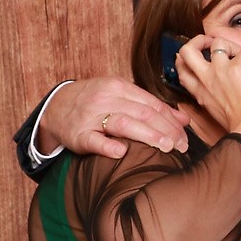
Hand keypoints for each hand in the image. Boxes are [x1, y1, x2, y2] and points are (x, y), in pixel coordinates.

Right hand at [40, 76, 188, 158]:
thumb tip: (184, 119)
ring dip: (147, 135)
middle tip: (182, 146)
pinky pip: (94, 140)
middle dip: (166, 130)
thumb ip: (152, 108)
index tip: (185, 138)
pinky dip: (108, 146)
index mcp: (119, 87)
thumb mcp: (122, 98)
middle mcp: (106, 98)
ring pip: (124, 123)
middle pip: (143, 113)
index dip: (172, 121)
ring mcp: (91, 116)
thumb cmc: (95, 104)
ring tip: (166, 147)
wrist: (56, 107)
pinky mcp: (78, 134)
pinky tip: (122, 153)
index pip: (152, 104)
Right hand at [176, 36, 240, 150]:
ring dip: (234, 47)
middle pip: (186, 50)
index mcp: (200, 92)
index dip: (185, 57)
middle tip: (211, 43)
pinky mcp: (237, 67)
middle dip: (198, 40)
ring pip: (217, 41)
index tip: (200, 55)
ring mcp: (219, 71)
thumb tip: (219, 80)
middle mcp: (206, 79)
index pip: (181, 69)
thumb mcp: (217, 109)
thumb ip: (212, 94)